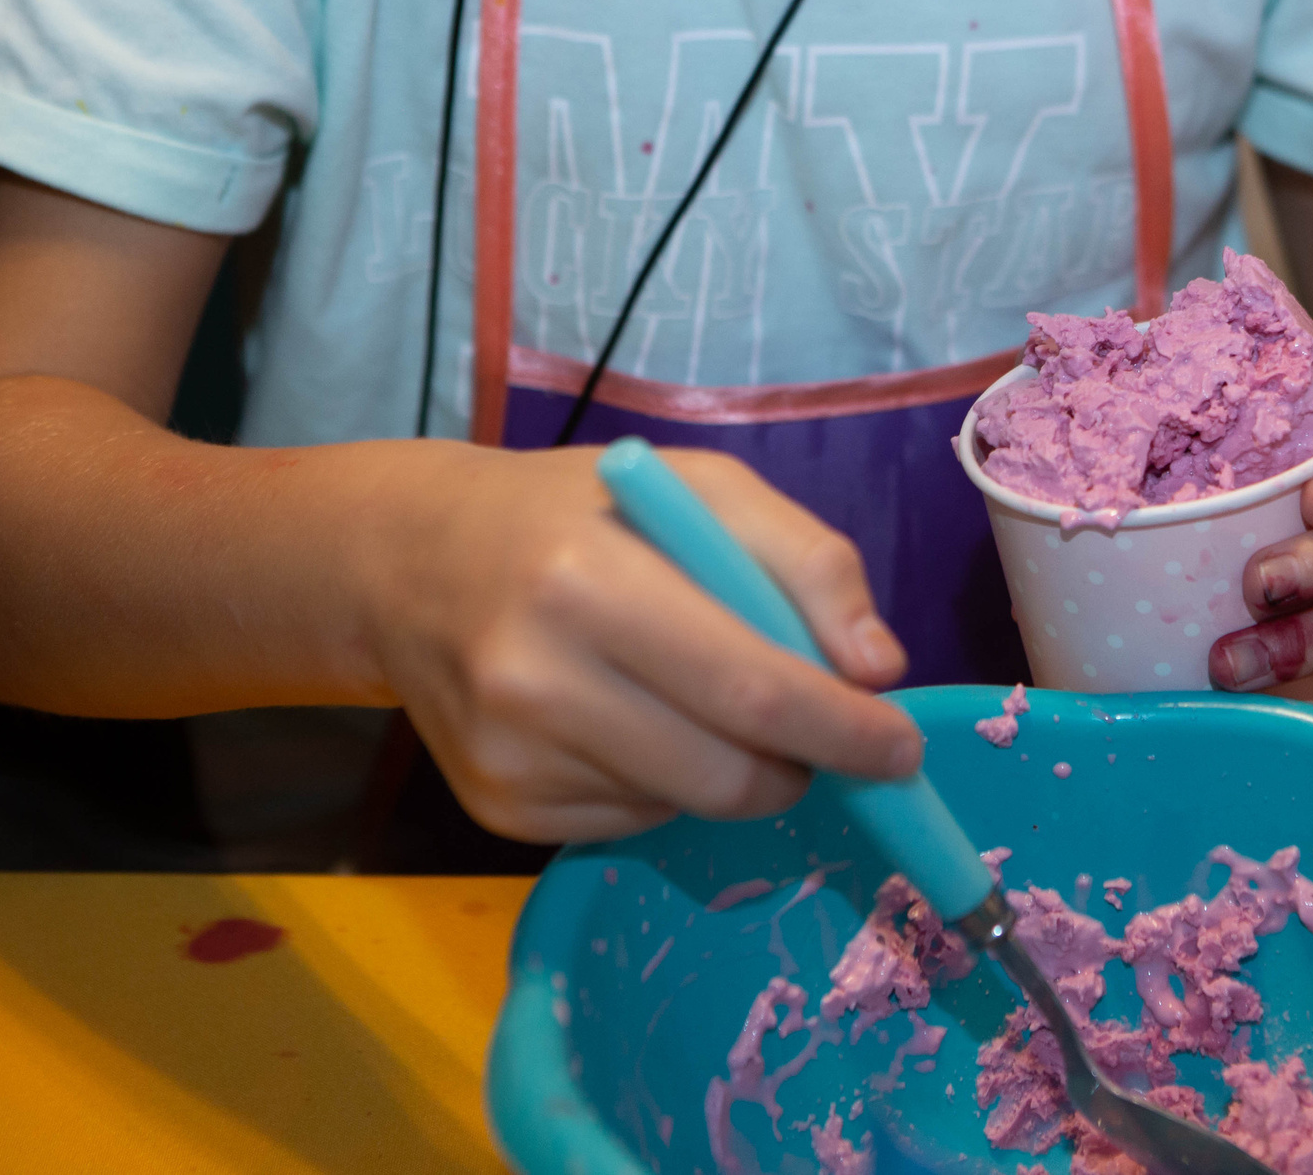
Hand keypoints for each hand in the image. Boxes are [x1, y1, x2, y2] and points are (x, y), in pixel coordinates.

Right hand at [365, 444, 922, 840]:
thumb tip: (878, 670)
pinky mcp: (496, 810)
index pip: (751, 687)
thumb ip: (807, 562)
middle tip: (825, 738)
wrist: (411, 563)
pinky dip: (667, 787)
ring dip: (736, 772)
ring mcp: (508, 757)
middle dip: (805, 766)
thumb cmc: (581, 513)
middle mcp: (535, 678)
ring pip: (687, 807)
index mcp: (588, 579)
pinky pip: (633, 824)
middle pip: (726, 772)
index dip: (844, 729)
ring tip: (702, 698)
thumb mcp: (702, 488)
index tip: (901, 747)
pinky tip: (631, 721)